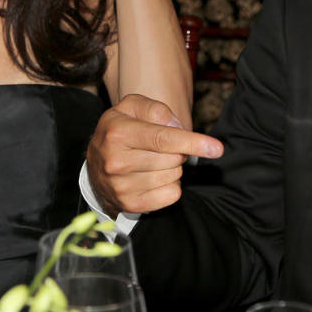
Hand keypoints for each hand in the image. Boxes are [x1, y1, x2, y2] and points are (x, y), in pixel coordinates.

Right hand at [87, 94, 222, 215]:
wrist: (95, 166)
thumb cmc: (118, 130)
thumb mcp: (130, 107)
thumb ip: (155, 109)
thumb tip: (177, 128)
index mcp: (118, 133)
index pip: (164, 139)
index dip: (194, 143)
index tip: (217, 149)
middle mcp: (117, 162)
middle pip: (174, 158)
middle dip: (178, 150)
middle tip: (163, 147)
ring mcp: (122, 186)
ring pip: (175, 176)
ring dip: (173, 168)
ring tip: (154, 161)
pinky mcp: (131, 204)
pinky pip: (172, 194)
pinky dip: (171, 185)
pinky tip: (154, 177)